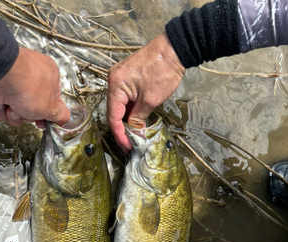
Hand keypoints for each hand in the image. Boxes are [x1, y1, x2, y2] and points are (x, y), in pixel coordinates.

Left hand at [0, 47, 69, 127]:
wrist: (1, 78)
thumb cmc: (30, 88)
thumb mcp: (52, 107)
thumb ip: (61, 115)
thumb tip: (65, 119)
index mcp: (49, 76)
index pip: (51, 99)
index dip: (46, 114)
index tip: (43, 122)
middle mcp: (30, 77)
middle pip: (32, 108)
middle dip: (27, 115)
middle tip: (27, 112)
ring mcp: (12, 82)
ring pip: (15, 111)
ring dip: (13, 115)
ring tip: (12, 107)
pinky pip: (0, 108)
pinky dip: (0, 110)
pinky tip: (1, 104)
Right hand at [107, 33, 184, 152]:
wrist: (174, 48)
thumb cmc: (163, 71)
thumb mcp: (151, 100)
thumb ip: (139, 118)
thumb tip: (134, 133)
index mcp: (116, 86)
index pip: (113, 117)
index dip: (120, 135)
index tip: (127, 147)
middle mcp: (113, 81)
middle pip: (114, 112)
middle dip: (122, 130)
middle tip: (130, 145)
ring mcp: (119, 78)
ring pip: (119, 106)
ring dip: (126, 121)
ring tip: (134, 136)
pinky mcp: (126, 78)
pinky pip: (124, 99)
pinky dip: (129, 111)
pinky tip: (136, 122)